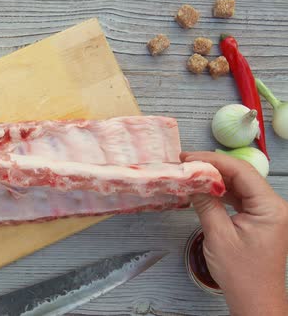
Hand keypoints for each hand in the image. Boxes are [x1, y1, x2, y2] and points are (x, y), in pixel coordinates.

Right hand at [181, 151, 287, 315]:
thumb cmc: (241, 273)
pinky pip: (239, 198)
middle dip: (213, 167)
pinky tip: (203, 189)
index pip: (241, 172)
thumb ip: (206, 204)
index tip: (188, 157)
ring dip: (215, 178)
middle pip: (241, 175)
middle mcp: (273, 206)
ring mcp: (266, 212)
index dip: (213, 160)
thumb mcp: (218, 235)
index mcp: (270, 207)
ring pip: (239, 185)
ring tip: (190, 173)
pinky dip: (220, 192)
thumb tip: (193, 181)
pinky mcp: (258, 219)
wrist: (255, 300)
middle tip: (185, 162)